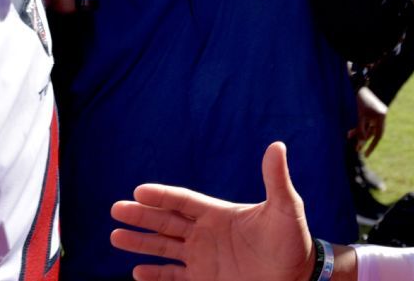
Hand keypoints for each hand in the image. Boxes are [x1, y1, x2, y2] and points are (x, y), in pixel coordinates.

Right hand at [111, 142, 314, 280]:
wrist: (298, 274)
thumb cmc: (293, 240)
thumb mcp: (286, 207)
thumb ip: (276, 180)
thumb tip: (277, 146)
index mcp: (218, 213)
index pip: (183, 201)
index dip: (162, 196)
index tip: (139, 190)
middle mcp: (206, 233)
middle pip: (166, 221)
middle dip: (141, 216)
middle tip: (116, 209)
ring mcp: (203, 257)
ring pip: (164, 248)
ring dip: (140, 243)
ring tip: (115, 237)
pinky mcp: (205, 279)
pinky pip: (174, 277)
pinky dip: (156, 275)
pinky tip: (137, 272)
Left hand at [351, 86, 387, 156]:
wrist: (357, 85)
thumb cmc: (358, 100)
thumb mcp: (358, 116)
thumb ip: (361, 130)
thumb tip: (361, 144)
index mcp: (381, 116)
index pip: (378, 135)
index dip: (372, 146)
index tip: (366, 154)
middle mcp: (381, 115)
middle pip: (373, 132)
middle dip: (363, 140)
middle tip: (356, 149)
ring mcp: (377, 113)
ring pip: (369, 127)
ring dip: (360, 133)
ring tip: (349, 136)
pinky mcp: (372, 111)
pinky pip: (367, 122)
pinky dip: (360, 126)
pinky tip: (351, 131)